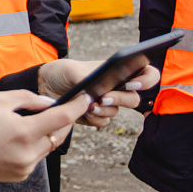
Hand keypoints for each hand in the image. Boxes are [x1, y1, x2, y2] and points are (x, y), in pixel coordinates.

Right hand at [0, 90, 83, 181]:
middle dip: (64, 120)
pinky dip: (35, 146)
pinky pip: (37, 157)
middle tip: (59, 108)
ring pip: (50, 146)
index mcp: (24, 131)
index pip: (62, 118)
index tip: (86, 98)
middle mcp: (29, 152)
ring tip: (33, 123)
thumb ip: (28, 98)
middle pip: (60, 134)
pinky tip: (18, 140)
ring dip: (48, 133)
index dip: (78, 106)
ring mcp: (26, 167)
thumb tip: (50, 104)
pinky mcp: (22, 175)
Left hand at [38, 59, 159, 125]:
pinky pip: (102, 122)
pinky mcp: (96, 116)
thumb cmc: (62, 72)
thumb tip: (95, 91)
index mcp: (118, 71)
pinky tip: (83, 112)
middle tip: (104, 97)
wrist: (44, 86)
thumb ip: (85, 77)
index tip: (133, 83)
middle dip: (121, 99)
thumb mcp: (71, 69)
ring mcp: (107, 103)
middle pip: (134, 99)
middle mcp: (117, 88)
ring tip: (88, 105)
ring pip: (115, 112)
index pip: (147, 74)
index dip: (147, 79)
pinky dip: (93, 119)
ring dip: (103, 110)